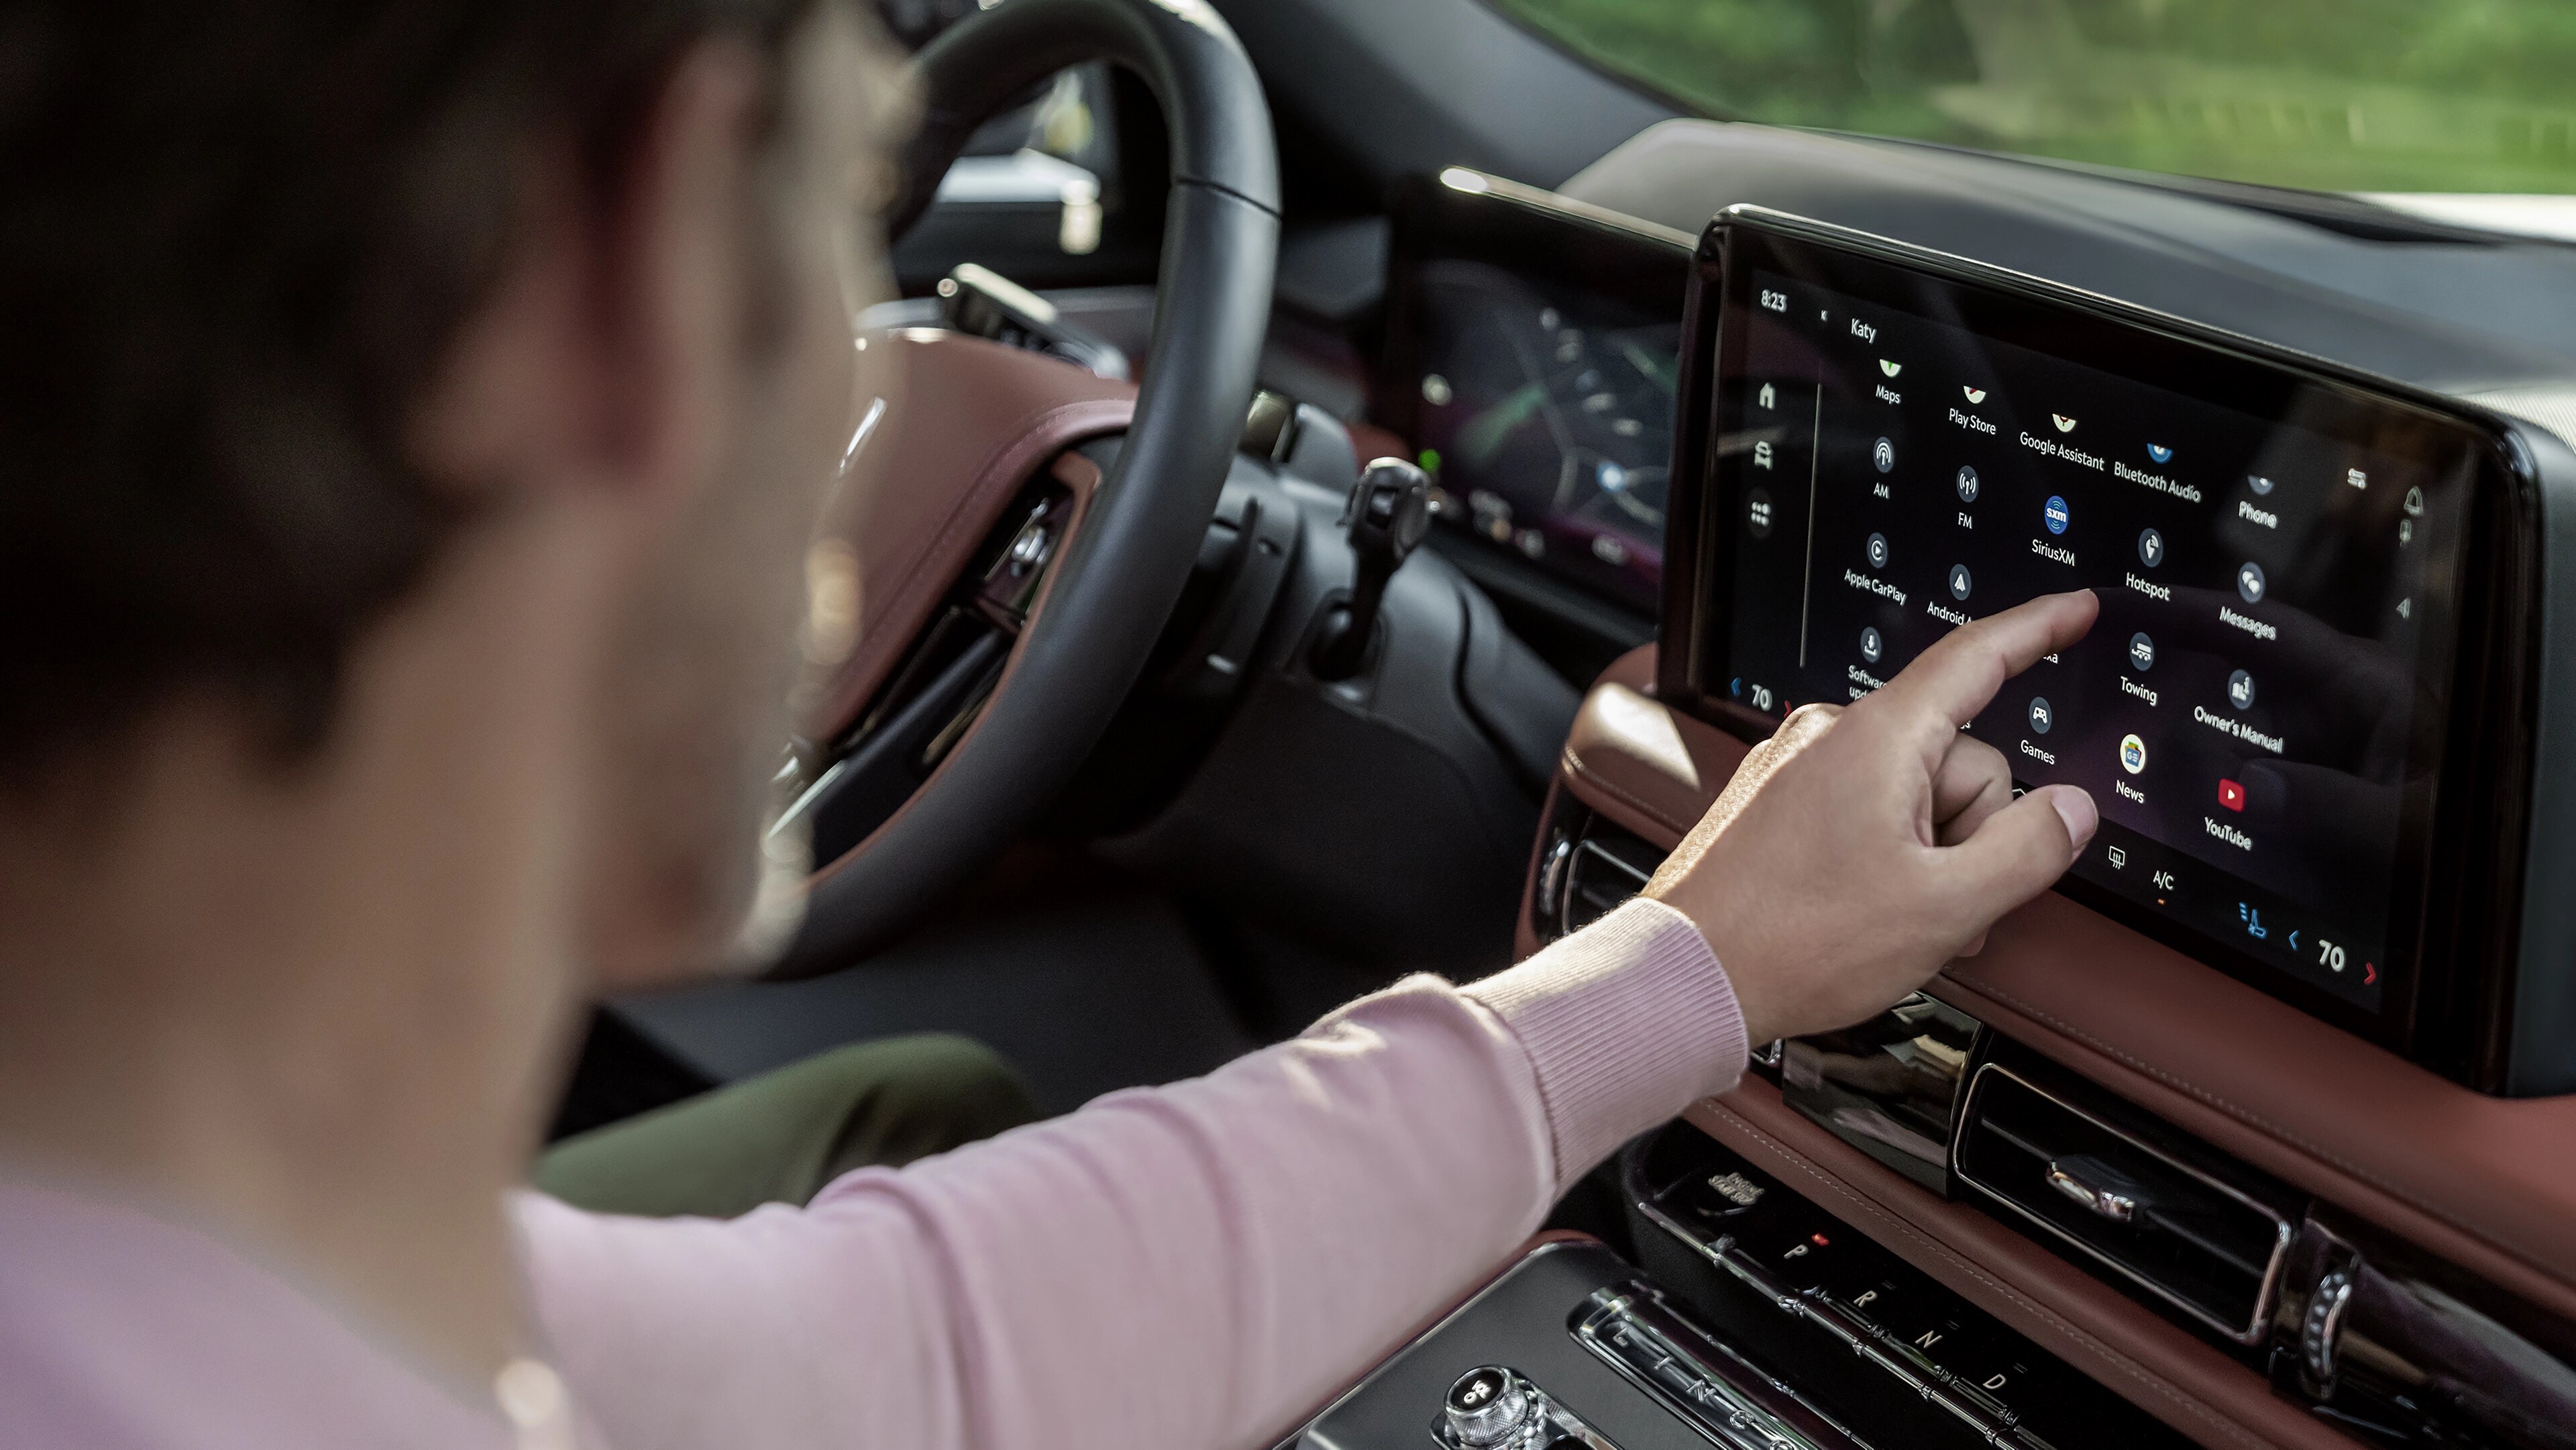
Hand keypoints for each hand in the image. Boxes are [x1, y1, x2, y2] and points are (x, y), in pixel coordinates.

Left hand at [1645, 591, 2101, 1045]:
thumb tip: (2071, 809)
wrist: (1689, 975)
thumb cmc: (1794, 941)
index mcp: (1877, 738)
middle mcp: (1832, 735)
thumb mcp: (1944, 906)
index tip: (2076, 608)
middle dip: (1971, 832)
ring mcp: (1800, 767)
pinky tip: (1870, 909)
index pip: (1976, 659)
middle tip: (1938, 899)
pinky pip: (1867, 810)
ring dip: (1932, 855)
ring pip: (1916, 793)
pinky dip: (1889, 856)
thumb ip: (2028, 850)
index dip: (2038, 629)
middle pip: (1959, 757)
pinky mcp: (1780, 801)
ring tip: (1895, 914)